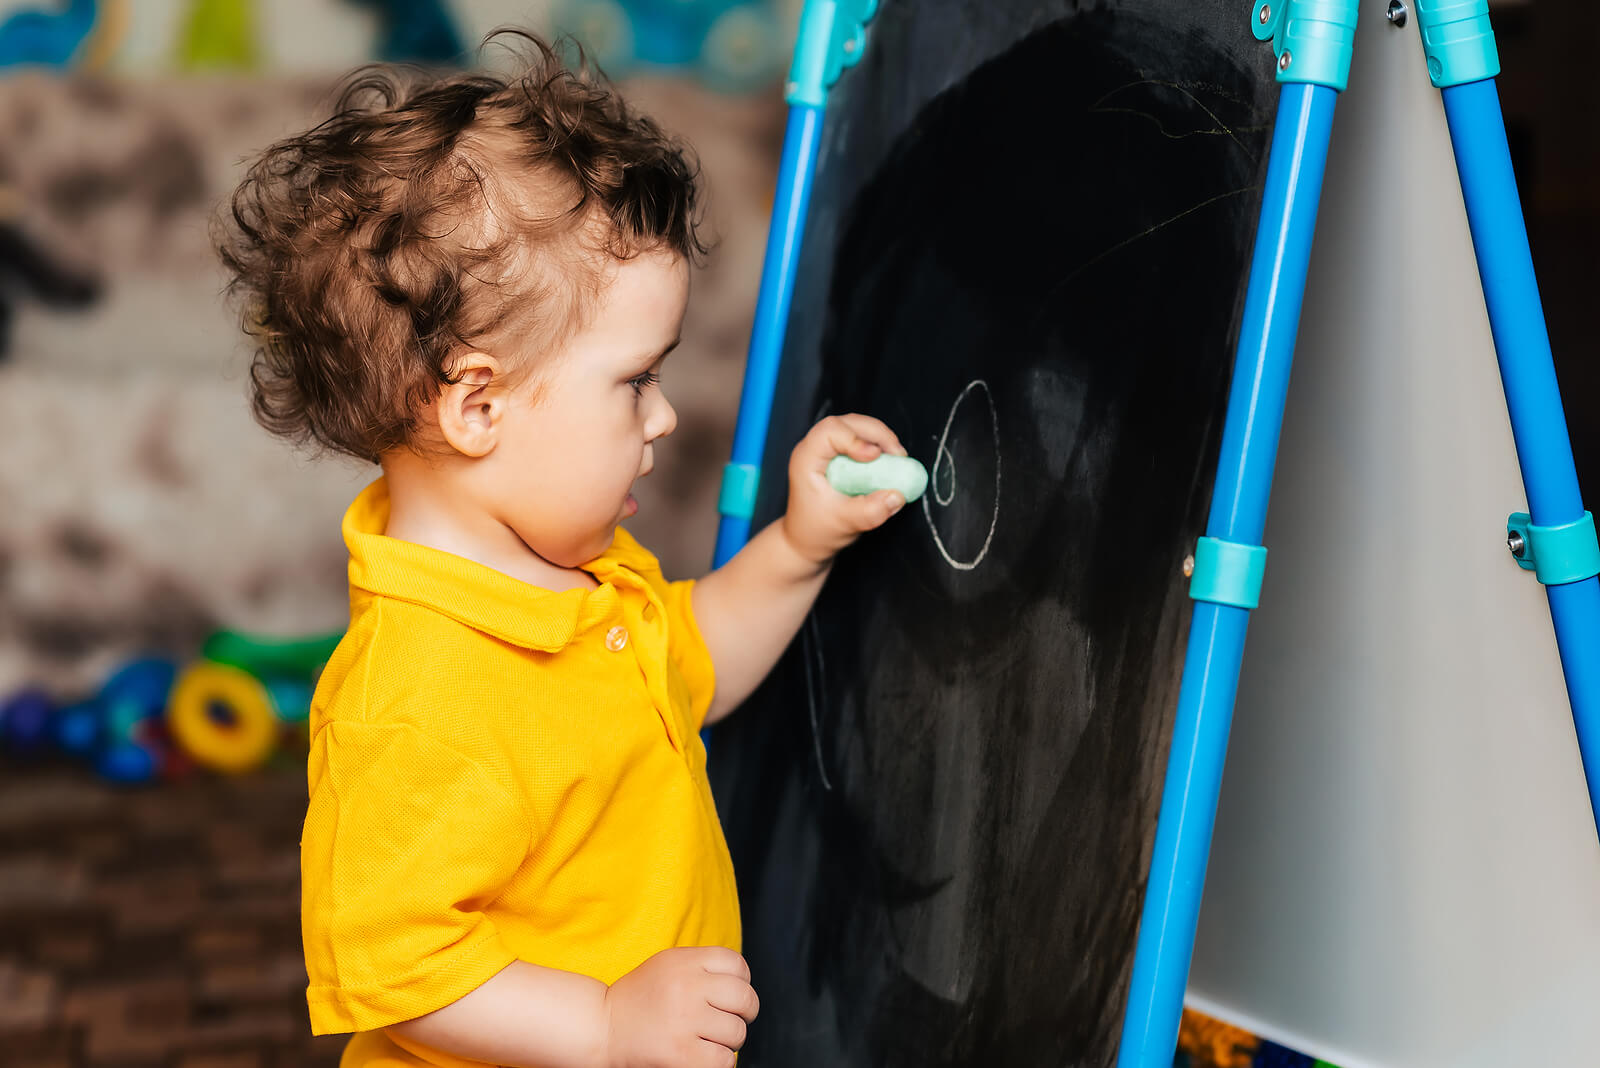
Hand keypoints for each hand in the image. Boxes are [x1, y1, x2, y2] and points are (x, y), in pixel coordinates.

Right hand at [601, 947, 758, 1067]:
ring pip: (737, 1033)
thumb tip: (742, 982)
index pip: (738, 965)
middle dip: (744, 1013)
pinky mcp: (681, 1053)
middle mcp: (686, 987)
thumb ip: (702, 967)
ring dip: (728, 1041)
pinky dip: (718, 1062)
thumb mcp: (668, 966)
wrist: (601, 1028)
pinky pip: (723, 1061)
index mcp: (684, 962)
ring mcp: (684, 1021)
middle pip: (745, 998)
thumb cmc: (638, 999)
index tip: (730, 996)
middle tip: (728, 1021)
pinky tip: (702, 1056)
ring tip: (706, 1040)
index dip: (742, 983)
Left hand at [781, 414, 908, 566]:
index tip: (874, 457)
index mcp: (806, 459)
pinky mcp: (840, 454)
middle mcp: (815, 448)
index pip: (829, 431)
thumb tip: (896, 496)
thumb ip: (869, 511)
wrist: (807, 539)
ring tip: (897, 458)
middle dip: (877, 434)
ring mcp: (827, 449)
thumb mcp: (843, 524)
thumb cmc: (816, 530)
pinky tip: (890, 461)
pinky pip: (861, 438)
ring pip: (856, 426)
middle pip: (847, 423)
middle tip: (898, 455)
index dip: (855, 438)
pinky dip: (879, 445)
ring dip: (880, 437)